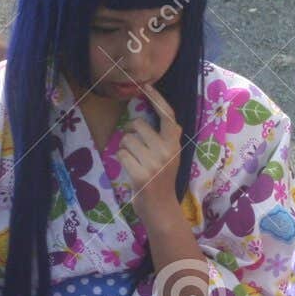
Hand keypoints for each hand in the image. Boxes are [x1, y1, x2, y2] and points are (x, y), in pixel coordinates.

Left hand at [116, 82, 181, 208]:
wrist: (161, 210)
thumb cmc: (161, 181)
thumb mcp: (169, 157)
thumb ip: (164, 138)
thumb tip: (148, 117)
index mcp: (174, 144)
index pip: (167, 115)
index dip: (156, 98)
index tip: (145, 86)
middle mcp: (167, 151)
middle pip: (138, 125)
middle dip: (130, 133)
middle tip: (134, 148)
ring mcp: (154, 163)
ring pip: (127, 139)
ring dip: (124, 148)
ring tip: (133, 162)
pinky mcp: (141, 175)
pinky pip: (121, 154)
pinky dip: (120, 160)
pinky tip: (129, 169)